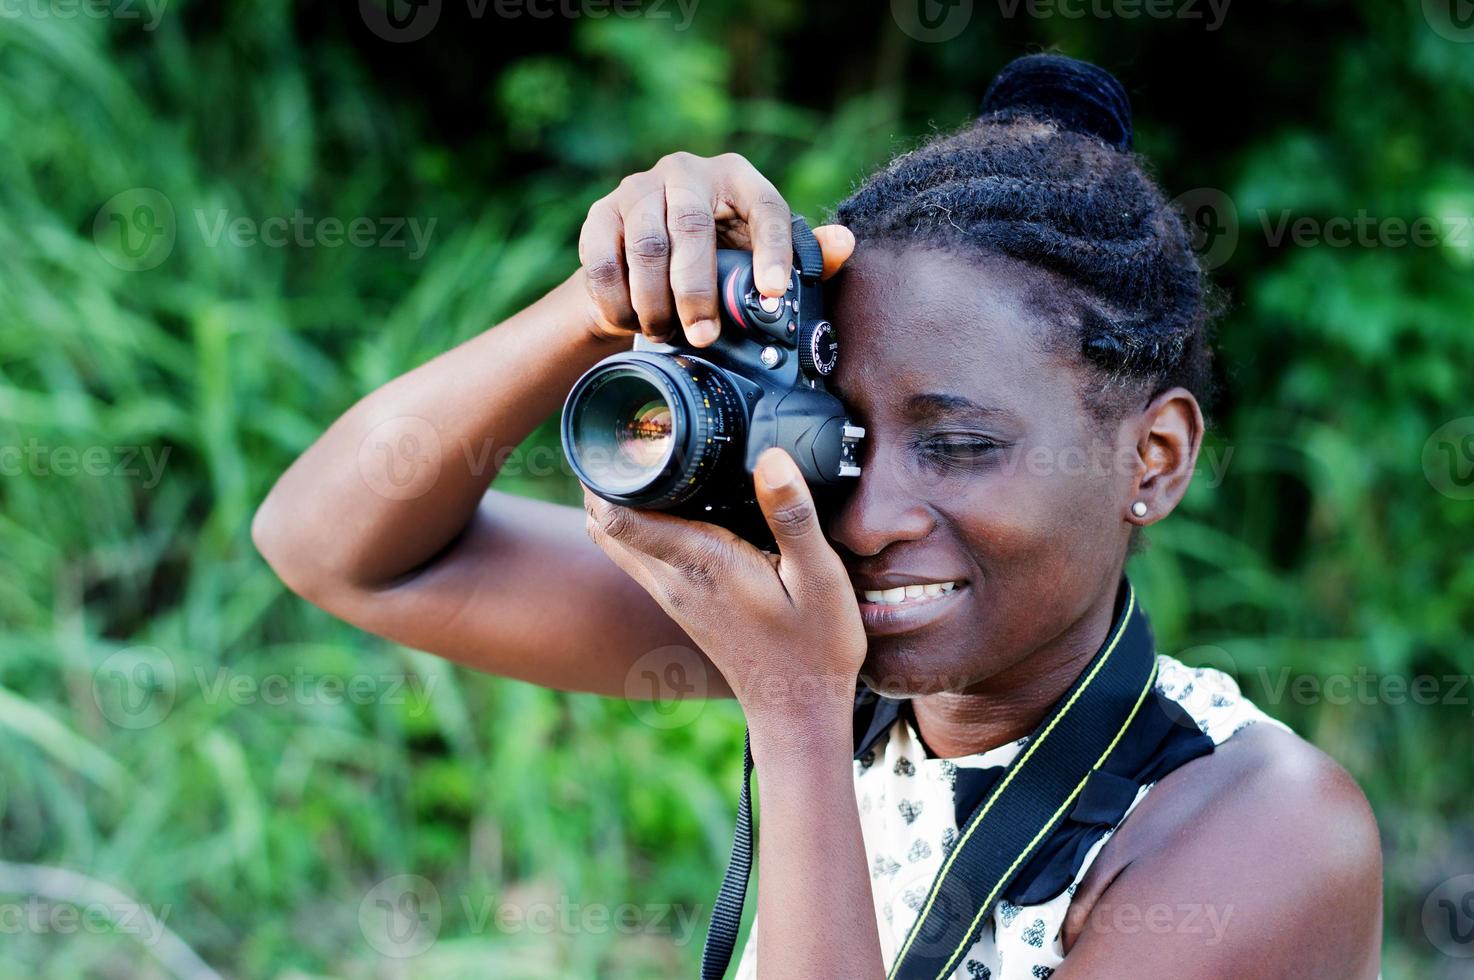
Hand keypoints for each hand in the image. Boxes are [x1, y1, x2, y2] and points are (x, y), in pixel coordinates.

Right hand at [577, 151, 854, 346]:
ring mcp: (638, 189)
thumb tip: (844, 243)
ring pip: (645, 246)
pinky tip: (631, 322)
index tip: (774, 292)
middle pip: (691, 228)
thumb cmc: (717, 259)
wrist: (642, 262)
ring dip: (656, 301)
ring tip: (667, 334)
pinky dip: (618, 299)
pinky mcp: (600, 214)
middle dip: (698, 290)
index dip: (772, 250)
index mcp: (737, 178)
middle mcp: (686, 172)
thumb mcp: (760, 258)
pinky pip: (603, 259)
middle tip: (706, 336)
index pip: (764, 207)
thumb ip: (804, 256)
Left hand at [584, 448, 865, 730]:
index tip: (618, 431)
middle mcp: (672, 580)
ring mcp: (671, 595)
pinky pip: (635, 555)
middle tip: (624, 433)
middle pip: (602, 522)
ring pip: (613, 541)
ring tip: (636, 458)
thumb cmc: (814, 646)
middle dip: (601, 477)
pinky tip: (661, 504)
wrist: (798, 710)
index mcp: (700, 564)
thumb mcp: (820, 576)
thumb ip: (792, 516)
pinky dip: (630, 524)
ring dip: (610, 501)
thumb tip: (770, 457)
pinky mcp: (679, 605)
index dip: (605, 471)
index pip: (618, 516)